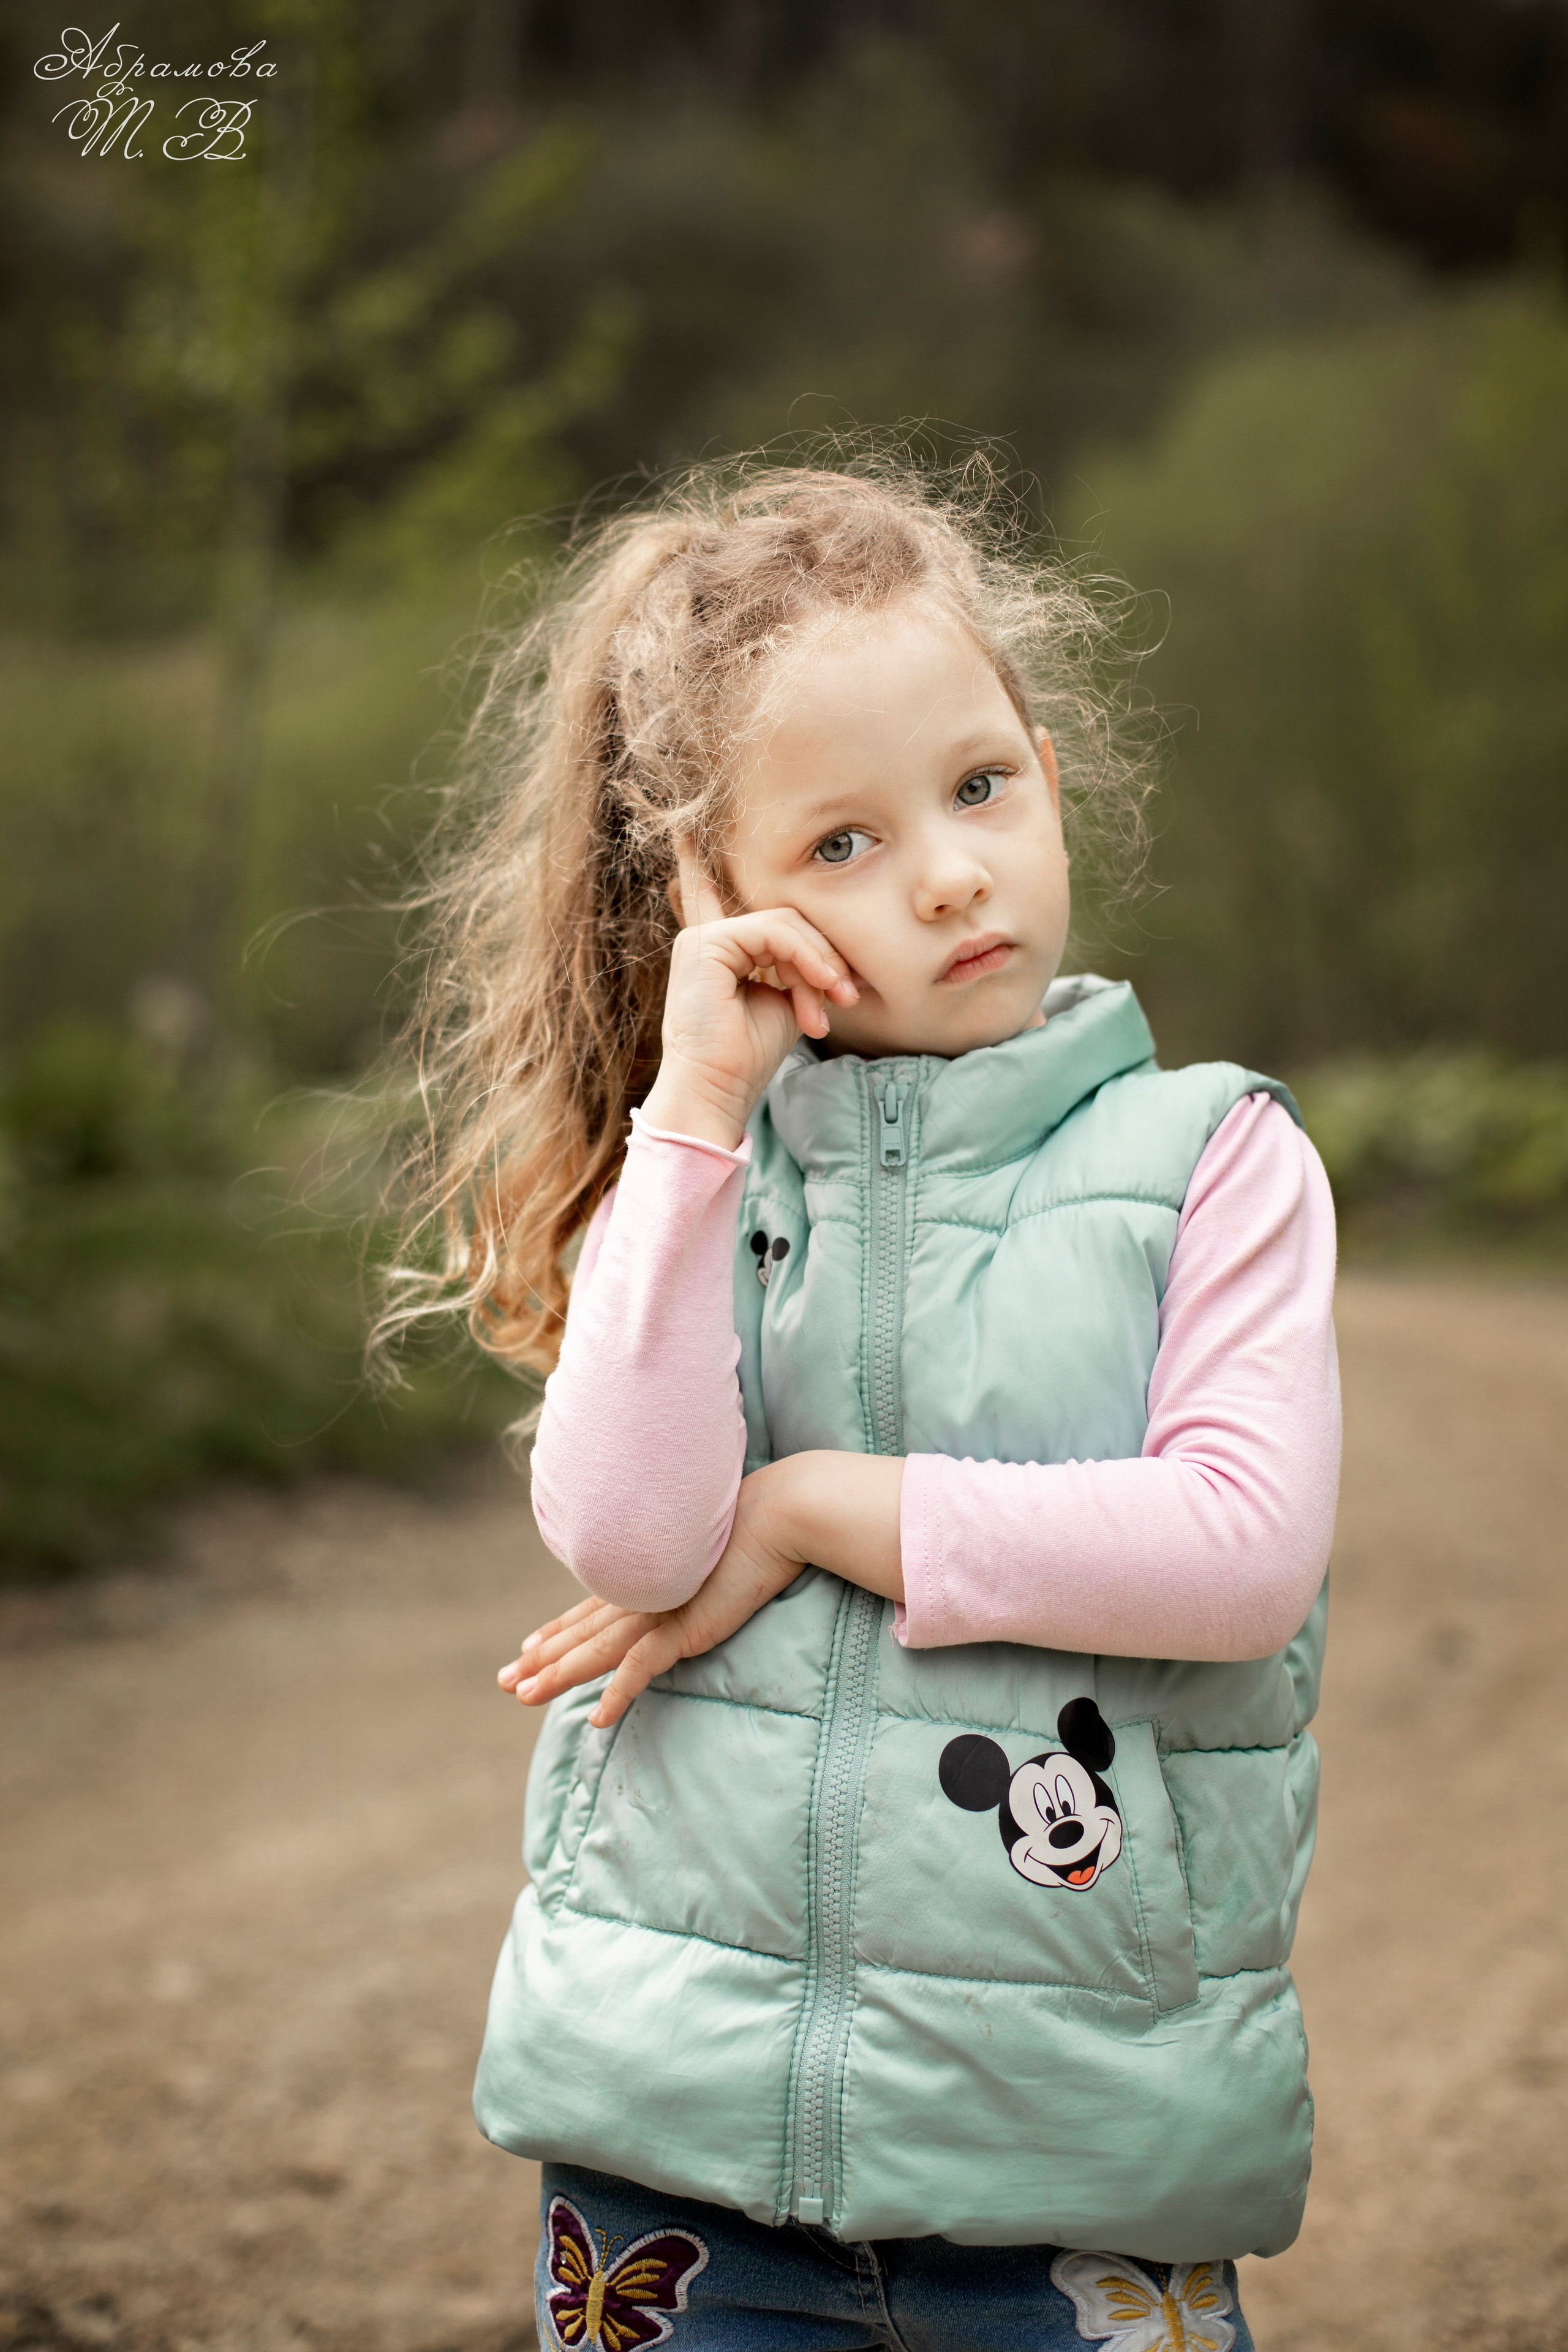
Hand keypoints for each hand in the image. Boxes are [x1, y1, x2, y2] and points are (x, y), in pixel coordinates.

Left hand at [497, 1463, 814, 1726]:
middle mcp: (646, 1592)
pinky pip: (641, 1667)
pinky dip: (618, 1693)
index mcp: (649, 1576)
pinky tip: (598, 1720)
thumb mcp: (712, 1553)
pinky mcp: (685, 1626)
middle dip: (542, 1658)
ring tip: (523, 1696)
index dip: (558, 1629)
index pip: (592, 1609)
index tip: (529, 1646)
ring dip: (558, 1675)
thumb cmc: (756, 1526)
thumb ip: (692, 1570)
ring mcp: (661, 1610)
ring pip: (596, 1650)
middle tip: (506, 1681)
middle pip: (582, 1631)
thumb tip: (693, 1573)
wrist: (781, 1514)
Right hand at [641, 848, 858, 1148]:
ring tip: (837, 1000)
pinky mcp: (706, 944)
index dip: (699, 865)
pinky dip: (807, 960)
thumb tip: (827, 957)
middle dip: (822, 956)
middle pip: (783, 920)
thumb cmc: (749, 1056)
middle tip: (847, 995)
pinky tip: (821, 987)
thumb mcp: (784, 1002)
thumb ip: (796, 967)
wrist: (718, 1088)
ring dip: (820, 964)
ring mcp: (702, 939)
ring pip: (784, 924)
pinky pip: (774, 933)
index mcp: (717, 951)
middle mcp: (705, 939)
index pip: (711, 897)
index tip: (685, 830)